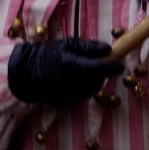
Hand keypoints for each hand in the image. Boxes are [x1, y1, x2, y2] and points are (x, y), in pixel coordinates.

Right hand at [8, 38, 123, 108]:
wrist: (27, 73)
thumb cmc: (50, 54)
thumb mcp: (68, 44)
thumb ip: (89, 47)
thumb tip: (109, 49)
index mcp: (67, 64)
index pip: (95, 68)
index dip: (110, 67)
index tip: (121, 65)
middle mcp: (67, 83)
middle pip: (95, 81)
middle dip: (101, 74)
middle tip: (99, 64)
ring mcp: (65, 96)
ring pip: (91, 91)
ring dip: (94, 82)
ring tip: (83, 71)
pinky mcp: (65, 105)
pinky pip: (83, 97)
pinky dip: (85, 89)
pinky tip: (75, 81)